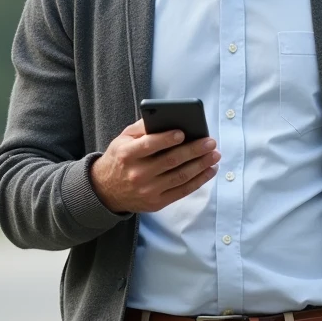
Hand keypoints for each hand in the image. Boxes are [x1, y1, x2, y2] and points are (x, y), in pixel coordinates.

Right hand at [90, 119, 219, 213]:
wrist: (106, 190)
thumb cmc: (119, 159)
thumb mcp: (123, 139)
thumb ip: (142, 127)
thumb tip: (167, 117)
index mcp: (127, 155)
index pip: (149, 145)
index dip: (167, 139)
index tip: (183, 132)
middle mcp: (137, 174)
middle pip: (171, 161)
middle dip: (194, 150)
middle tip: (210, 142)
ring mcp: (148, 190)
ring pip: (180, 176)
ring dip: (201, 165)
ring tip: (215, 155)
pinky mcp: (157, 203)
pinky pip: (182, 191)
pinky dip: (199, 180)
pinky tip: (209, 170)